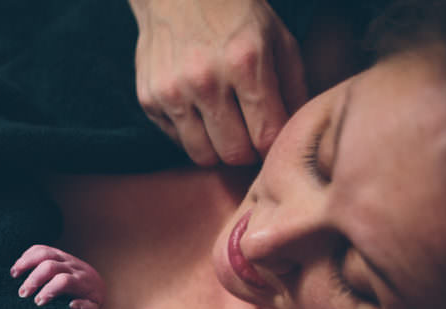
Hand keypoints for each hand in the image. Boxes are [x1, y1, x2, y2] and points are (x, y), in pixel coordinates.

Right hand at [11, 245, 104, 308]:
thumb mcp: (94, 308)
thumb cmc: (91, 300)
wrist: (98, 284)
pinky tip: (18, 267)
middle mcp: (73, 266)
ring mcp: (65, 257)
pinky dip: (28, 255)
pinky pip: (41, 248)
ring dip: (26, 262)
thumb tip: (72, 306)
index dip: (49, 290)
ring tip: (13, 274)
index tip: (38, 302)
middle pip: (50, 266)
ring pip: (44, 253)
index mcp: (82, 281)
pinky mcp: (58, 254)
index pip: (63, 281)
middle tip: (22, 294)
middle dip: (34, 279)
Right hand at [129, 0, 307, 165]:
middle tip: (248, 135)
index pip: (266, 136)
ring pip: (203, 156)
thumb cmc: (236, 16)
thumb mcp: (279, 40)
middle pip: (234, 153)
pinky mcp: (149, 98)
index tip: (271, 139)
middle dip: (247, 151)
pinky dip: (192, 134)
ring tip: (225, 127)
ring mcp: (172, 91)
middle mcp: (205, 80)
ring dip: (218, 149)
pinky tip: (199, 109)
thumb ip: (294, 89)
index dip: (272, 146)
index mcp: (245, 63)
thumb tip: (297, 136)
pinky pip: (178, 140)